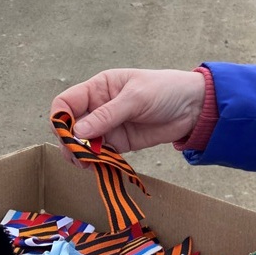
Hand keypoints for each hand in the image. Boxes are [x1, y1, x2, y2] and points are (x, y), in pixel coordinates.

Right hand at [50, 68, 205, 153]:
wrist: (194, 107)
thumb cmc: (166, 90)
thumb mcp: (136, 98)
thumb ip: (107, 115)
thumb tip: (77, 132)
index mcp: (99, 88)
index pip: (66, 102)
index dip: (61, 118)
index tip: (66, 135)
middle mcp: (99, 107)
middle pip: (71, 126)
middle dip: (70, 141)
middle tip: (78, 155)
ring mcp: (108, 126)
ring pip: (83, 144)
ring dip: (82, 155)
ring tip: (89, 164)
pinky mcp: (120, 143)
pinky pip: (100, 154)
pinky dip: (96, 162)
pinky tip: (99, 167)